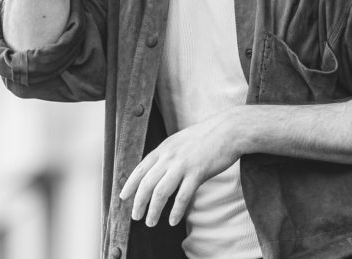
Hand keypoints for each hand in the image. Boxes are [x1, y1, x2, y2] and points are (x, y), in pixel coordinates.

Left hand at [119, 110, 242, 226]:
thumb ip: (169, 154)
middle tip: (135, 216)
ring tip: (150, 222)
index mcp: (164, 148)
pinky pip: (183, 196)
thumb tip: (159, 169)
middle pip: (147, 183)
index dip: (130, 184)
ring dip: (153, 210)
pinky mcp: (198, 173)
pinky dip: (176, 211)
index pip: (141, 168)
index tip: (123, 197)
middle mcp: (169, 157)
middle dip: (138, 202)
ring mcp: (183, 165)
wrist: (228, 130)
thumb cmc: (206, 136)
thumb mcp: (180, 141)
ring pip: (161, 192)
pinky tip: (172, 221)